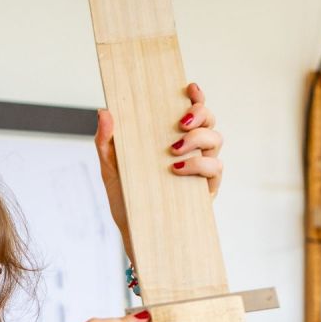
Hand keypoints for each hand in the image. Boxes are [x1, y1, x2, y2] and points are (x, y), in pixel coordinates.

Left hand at [94, 81, 223, 260]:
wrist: (134, 234)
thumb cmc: (125, 199)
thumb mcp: (111, 168)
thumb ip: (106, 141)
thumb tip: (104, 111)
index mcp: (172, 139)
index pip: (191, 111)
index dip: (196, 96)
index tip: (190, 87)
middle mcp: (192, 151)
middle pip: (210, 121)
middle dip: (201, 114)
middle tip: (181, 123)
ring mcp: (201, 170)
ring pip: (216, 141)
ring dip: (198, 139)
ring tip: (174, 150)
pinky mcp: (206, 190)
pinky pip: (215, 169)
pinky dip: (199, 165)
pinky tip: (177, 169)